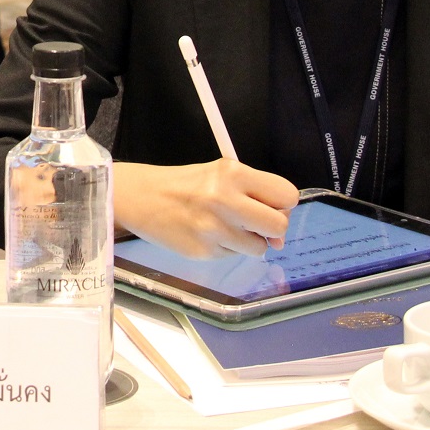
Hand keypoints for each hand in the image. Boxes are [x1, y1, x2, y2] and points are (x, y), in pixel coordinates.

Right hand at [114, 159, 299, 257]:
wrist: (142, 197)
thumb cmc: (185, 185)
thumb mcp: (220, 175)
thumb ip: (254, 196)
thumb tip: (278, 236)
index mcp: (233, 174)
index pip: (287, 194)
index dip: (283, 204)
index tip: (270, 207)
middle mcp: (226, 199)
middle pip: (278, 225)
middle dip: (271, 229)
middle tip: (254, 224)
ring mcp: (215, 228)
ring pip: (258, 248)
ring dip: (248, 242)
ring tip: (224, 228)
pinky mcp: (204, 251)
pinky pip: (233, 256)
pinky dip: (225, 248)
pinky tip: (207, 235)